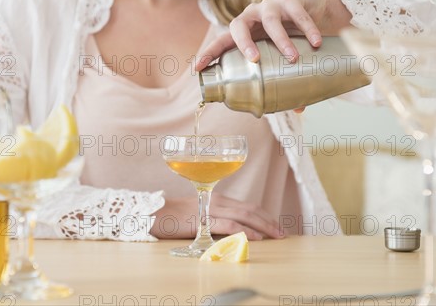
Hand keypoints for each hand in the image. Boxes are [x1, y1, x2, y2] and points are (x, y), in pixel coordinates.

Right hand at [149, 193, 283, 240]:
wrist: (152, 212)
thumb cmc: (174, 215)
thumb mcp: (198, 213)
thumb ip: (214, 218)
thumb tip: (232, 230)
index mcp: (217, 198)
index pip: (247, 206)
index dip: (264, 215)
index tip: (276, 225)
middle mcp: (217, 201)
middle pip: (250, 209)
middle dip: (269, 221)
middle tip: (283, 232)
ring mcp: (210, 210)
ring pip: (244, 216)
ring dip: (263, 226)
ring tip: (276, 235)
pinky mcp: (203, 220)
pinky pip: (229, 225)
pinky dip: (245, 230)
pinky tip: (255, 237)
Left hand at [195, 0, 352, 71]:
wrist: (315, 7)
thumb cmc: (291, 34)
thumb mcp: (283, 55)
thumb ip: (287, 77)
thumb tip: (298, 109)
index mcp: (244, 32)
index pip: (221, 42)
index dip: (208, 54)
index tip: (196, 69)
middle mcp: (252, 17)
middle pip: (238, 26)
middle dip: (243, 43)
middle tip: (255, 60)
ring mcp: (271, 5)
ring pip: (271, 21)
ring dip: (281, 40)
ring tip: (292, 58)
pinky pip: (298, 14)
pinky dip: (307, 28)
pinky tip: (316, 42)